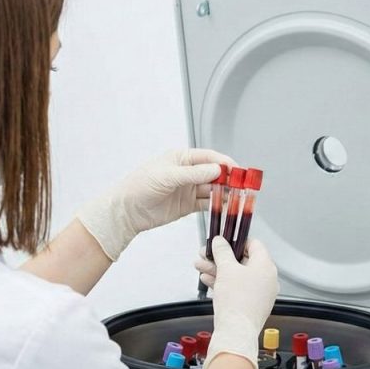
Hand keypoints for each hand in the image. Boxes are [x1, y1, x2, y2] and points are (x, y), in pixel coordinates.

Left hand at [76, 149, 233, 260]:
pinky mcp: (187, 206)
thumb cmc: (140, 186)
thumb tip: (216, 169)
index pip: (209, 157)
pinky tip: (225, 207)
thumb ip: (193, 174)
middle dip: (228, 179)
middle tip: (242, 186)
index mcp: (181, 158)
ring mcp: (188, 189)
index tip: (238, 170)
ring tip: (237, 198)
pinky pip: (206, 204)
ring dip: (224, 193)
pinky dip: (216, 206)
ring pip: (212, 190)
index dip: (225, 163)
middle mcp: (187, 172)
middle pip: (214, 174)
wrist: (126, 211)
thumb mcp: (167, 176)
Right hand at [199, 236, 278, 368]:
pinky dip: (224, 283)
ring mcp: (261, 293)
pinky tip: (208, 280)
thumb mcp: (226, 269)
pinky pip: (238, 288)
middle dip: (221, 257)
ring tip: (201, 266)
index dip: (236, 241)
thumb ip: (222, 251)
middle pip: (243, 260)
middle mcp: (267, 279)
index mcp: (266, 266)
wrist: (236, 331)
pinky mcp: (252, 304)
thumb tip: (220, 242)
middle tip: (207, 254)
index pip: (254, 244)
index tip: (223, 241)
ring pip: (238, 275)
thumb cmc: (237, 302)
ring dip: (219, 269)